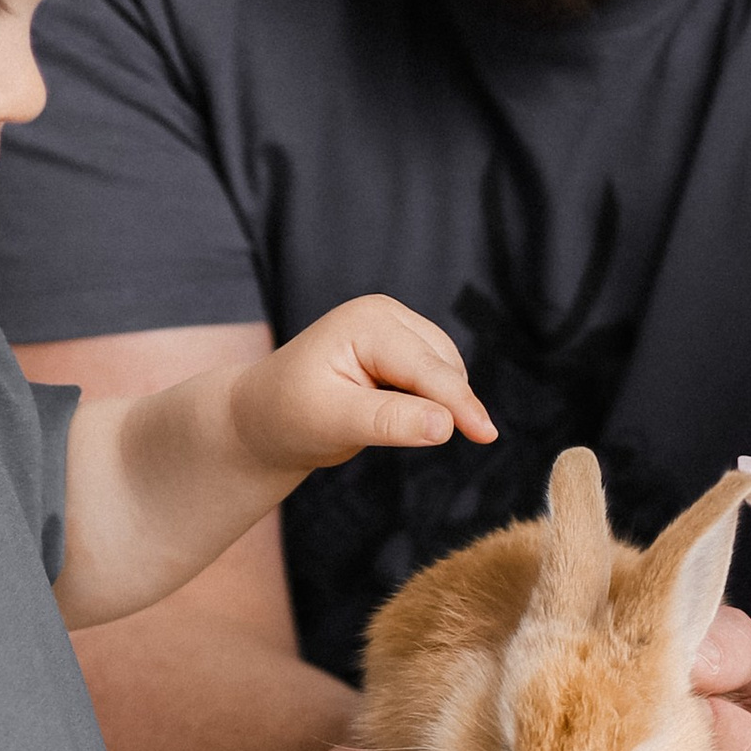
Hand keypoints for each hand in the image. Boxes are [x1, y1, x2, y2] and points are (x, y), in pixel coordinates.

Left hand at [231, 295, 496, 480]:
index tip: (487, 436)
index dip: (461, 405)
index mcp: (369, 322)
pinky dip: (430, 402)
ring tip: (378, 423)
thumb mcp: (334, 422)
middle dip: (442, 406)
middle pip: (445, 368)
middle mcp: (387, 314)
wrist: (263, 416)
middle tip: (383, 434)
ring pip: (448, 373)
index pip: (429, 369)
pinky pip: (438, 378)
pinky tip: (394, 414)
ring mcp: (396, 326)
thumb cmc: (288, 417)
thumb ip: (390, 421)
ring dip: (436, 405)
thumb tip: (445, 425)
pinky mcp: (401, 347)